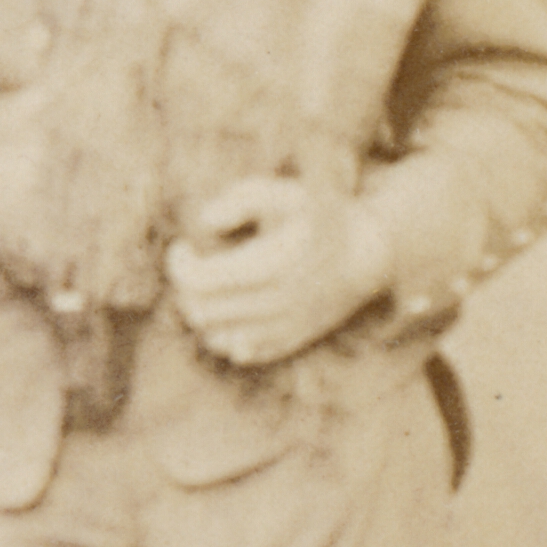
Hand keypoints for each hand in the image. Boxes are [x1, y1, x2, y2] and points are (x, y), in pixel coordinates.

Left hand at [163, 178, 393, 369]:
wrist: (367, 253)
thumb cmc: (320, 216)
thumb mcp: (285, 192)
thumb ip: (241, 199)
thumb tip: (206, 222)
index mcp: (271, 264)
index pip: (201, 280)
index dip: (178, 266)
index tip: (182, 247)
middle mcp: (277, 303)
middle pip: (203, 312)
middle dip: (186, 289)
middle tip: (193, 266)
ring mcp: (284, 328)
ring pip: (217, 339)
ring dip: (202, 314)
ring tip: (209, 289)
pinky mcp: (290, 342)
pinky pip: (241, 354)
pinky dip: (225, 336)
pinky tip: (231, 310)